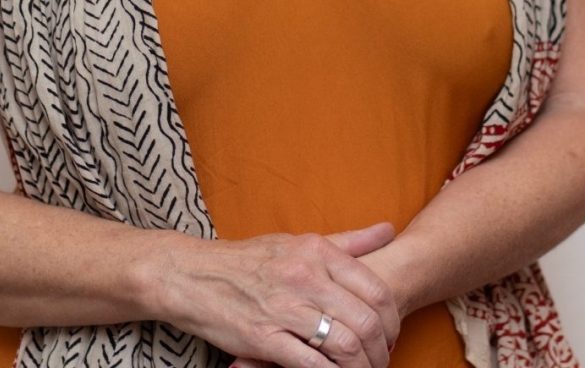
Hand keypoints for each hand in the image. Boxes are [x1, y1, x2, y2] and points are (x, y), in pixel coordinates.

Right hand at [158, 222, 398, 367]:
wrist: (193, 275)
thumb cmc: (250, 259)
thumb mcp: (299, 242)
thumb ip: (347, 241)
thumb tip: (389, 230)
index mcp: (316, 251)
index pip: (374, 288)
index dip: (391, 318)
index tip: (389, 334)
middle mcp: (304, 276)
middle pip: (365, 321)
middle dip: (382, 348)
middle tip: (381, 359)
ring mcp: (284, 308)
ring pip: (345, 345)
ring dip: (362, 366)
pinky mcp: (264, 338)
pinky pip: (311, 363)